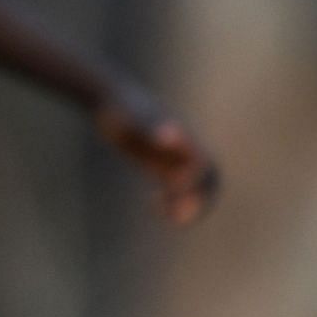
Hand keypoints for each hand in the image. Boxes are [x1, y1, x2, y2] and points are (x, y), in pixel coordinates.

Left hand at [94, 85, 218, 225]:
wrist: (109, 96)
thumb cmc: (122, 106)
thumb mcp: (135, 117)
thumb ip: (152, 127)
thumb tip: (169, 136)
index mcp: (184, 140)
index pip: (204, 168)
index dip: (195, 185)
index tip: (174, 191)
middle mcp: (183, 149)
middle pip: (206, 181)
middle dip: (199, 202)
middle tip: (180, 219)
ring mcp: (172, 156)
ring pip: (191, 187)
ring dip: (186, 205)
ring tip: (170, 219)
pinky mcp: (158, 163)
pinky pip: (173, 187)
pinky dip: (169, 200)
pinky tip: (152, 208)